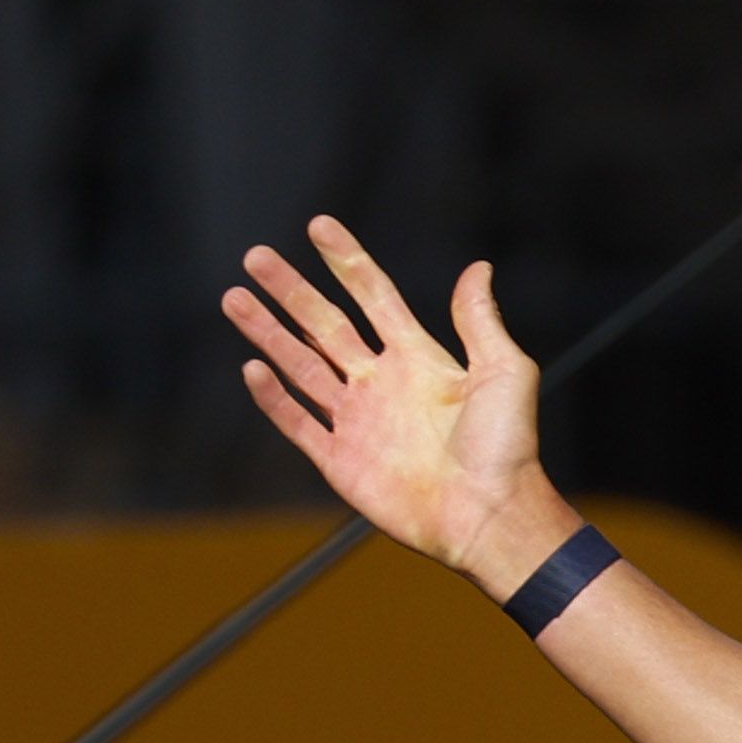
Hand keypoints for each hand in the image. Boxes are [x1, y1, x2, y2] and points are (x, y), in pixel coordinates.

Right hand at [225, 217, 563, 585]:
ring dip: (268, 332)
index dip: (346, 261)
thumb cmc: (506, 448)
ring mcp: (359, 423)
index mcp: (419, 359)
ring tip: (234, 298)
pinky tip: (252, 367)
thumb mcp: (505, 372)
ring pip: (301, 365)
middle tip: (255, 256)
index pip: (373, 296)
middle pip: (325, 324)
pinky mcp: (342, 462)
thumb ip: (479, 321)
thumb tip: (478, 267)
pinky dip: (274, 398)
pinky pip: (299, 424)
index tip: (318, 226)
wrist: (490, 516)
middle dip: (290, 290)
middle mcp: (383, 384)